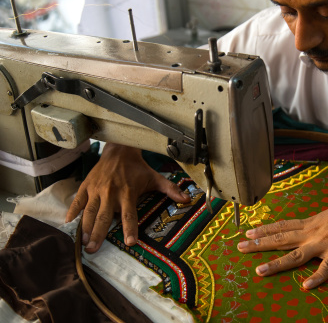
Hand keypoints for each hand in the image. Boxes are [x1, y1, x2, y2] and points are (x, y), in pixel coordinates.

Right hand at [66, 143, 189, 252]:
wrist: (119, 150)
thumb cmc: (138, 168)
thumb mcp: (155, 177)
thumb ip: (170, 189)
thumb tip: (188, 200)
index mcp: (128, 192)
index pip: (129, 214)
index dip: (130, 228)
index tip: (130, 242)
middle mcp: (111, 192)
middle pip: (104, 216)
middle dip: (99, 234)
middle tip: (93, 250)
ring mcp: (96, 189)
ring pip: (89, 211)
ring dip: (85, 227)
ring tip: (83, 242)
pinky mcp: (86, 186)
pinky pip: (77, 201)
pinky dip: (72, 212)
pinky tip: (68, 225)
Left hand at [237, 185, 327, 288]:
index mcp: (312, 221)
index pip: (284, 226)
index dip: (266, 230)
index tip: (249, 231)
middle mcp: (312, 232)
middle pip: (281, 239)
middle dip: (259, 244)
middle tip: (239, 247)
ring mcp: (324, 242)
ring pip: (295, 255)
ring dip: (276, 264)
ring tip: (259, 272)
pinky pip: (326, 268)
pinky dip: (316, 278)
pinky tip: (305, 286)